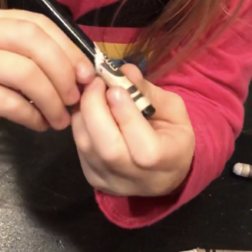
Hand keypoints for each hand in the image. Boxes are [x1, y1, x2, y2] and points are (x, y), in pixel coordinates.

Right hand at [0, 8, 96, 153]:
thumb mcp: (5, 65)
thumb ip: (36, 59)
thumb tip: (84, 69)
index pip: (37, 23)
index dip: (68, 48)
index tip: (87, 74)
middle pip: (32, 42)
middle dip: (62, 72)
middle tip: (75, 99)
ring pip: (25, 73)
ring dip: (52, 100)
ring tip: (60, 119)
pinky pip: (10, 102)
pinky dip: (32, 116)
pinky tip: (39, 124)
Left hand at [71, 64, 194, 196]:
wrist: (163, 172)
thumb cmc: (171, 135)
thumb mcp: (172, 109)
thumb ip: (148, 91)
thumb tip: (125, 70)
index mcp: (167, 161)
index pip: (144, 149)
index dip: (126, 116)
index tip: (116, 89)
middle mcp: (136, 178)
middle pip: (108, 149)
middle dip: (95, 109)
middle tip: (95, 82)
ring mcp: (111, 181)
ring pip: (87, 146)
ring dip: (83, 113)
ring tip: (91, 91)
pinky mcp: (92, 177)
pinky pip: (79, 147)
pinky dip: (80, 123)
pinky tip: (88, 108)